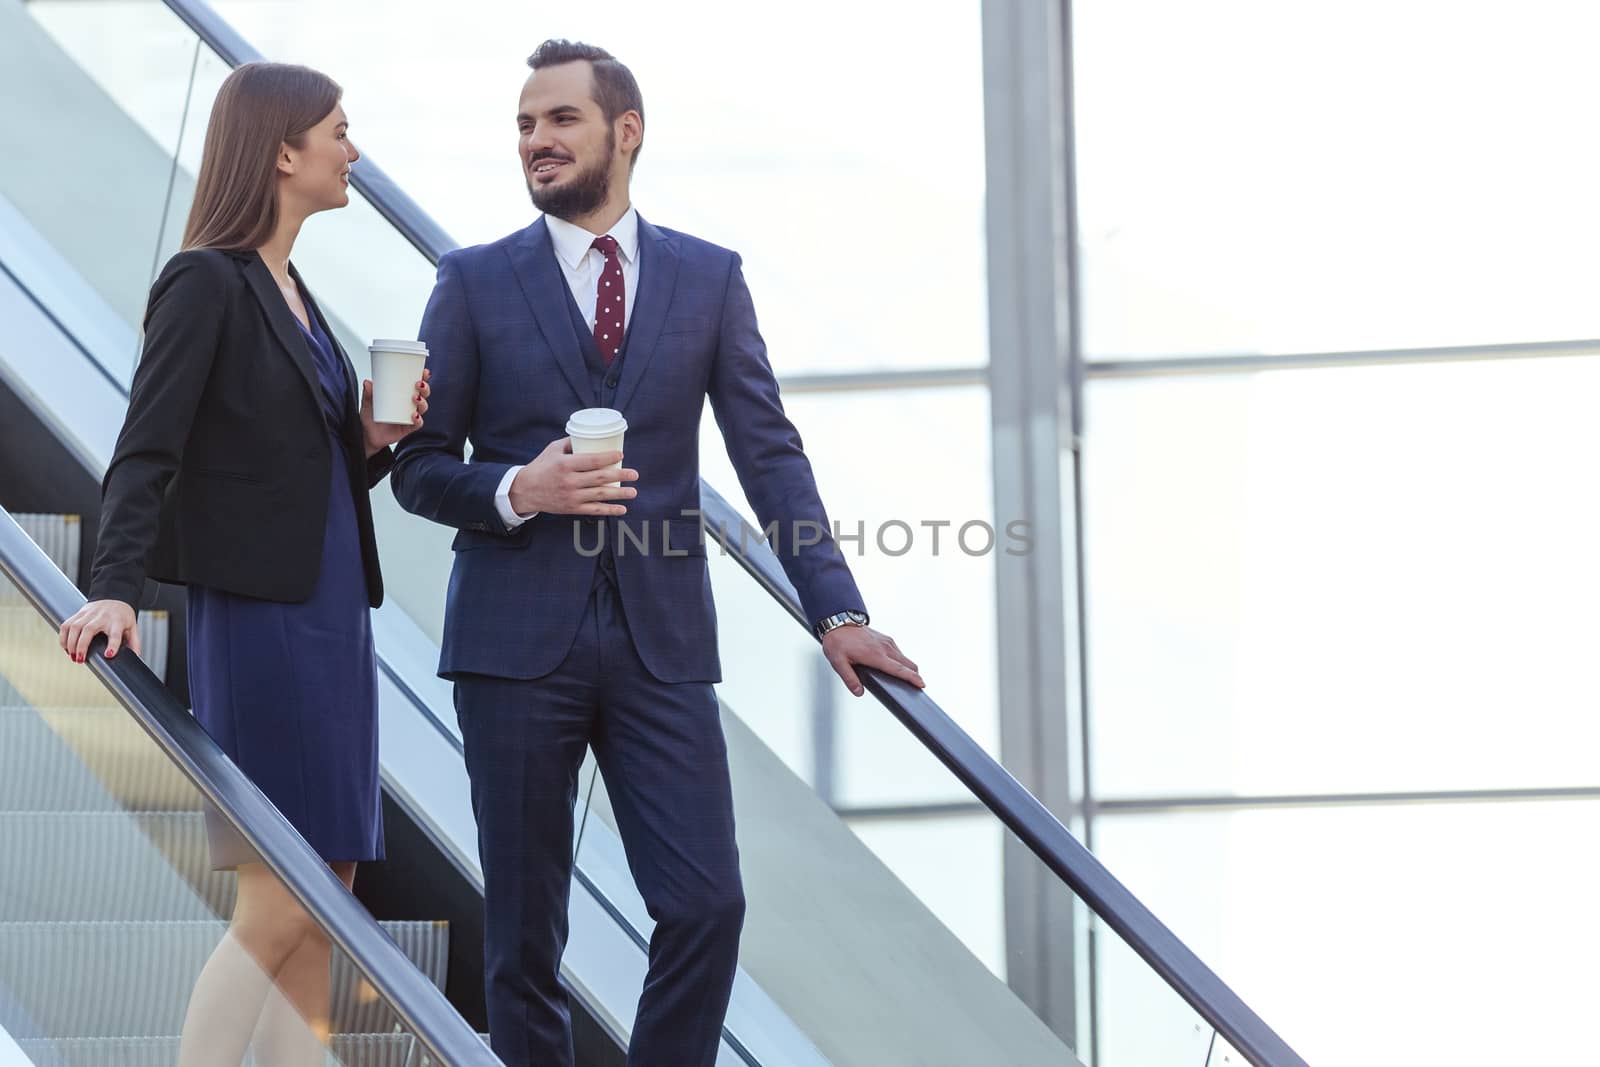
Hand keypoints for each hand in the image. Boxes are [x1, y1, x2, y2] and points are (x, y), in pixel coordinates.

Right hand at [59, 599, 140, 663]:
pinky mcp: (79, 613)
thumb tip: (136, 657)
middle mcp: (102, 617)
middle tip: (80, 660)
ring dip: (70, 643)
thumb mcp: (132, 627)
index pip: (116, 633)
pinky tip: (66, 647)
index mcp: (118, 621)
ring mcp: (89, 614)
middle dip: (82, 646)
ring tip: (72, 656)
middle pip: (89, 629)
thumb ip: (134, 642)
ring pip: (75, 627)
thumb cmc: (123, 615)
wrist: (115, 596)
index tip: (108, 655)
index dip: (112, 644)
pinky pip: (67, 624)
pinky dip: (63, 637)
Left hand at [362, 368, 430, 456]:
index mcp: (401, 396)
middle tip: (418, 384)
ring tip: (415, 398)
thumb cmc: (370, 418)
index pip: (415, 385)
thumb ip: (368, 394)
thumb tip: (367, 382)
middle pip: (423, 395)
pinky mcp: (408, 428)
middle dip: (425, 389)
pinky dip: (418, 419)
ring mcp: (410, 417)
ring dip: (422, 402)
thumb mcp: (367, 404)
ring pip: (423, 408)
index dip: (422, 378)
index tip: (423, 371)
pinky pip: (418, 424)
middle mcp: (408, 405)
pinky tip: (414, 415)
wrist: (368, 436)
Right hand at [509, 438, 638, 516]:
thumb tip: (590, 435)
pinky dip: (609, 510)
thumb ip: (571, 442)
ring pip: (600, 495)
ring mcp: (571, 496)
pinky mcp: (571, 508)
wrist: (525, 490)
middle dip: (620, 475)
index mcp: (565, 464)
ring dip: (619, 494)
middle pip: (600, 478)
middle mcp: (569, 481)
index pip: (592, 460)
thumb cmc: (541, 466)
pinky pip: (594, 510)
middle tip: (634, 474)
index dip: (609, 458)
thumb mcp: (553, 449)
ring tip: (633, 491)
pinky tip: (622, 509)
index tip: (621, 456)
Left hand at [822, 626, 922, 696]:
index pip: (899, 669)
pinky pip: (898, 652)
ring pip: (904, 658)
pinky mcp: (885, 638)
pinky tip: (894, 666)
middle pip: (908, 664)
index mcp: (875, 655)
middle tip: (915, 686)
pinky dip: (901, 661)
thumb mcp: (839, 662)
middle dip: (914, 675)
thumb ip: (850, 679)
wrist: (838, 622)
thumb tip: (859, 692)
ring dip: (907, 668)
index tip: (921, 684)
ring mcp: (887, 642)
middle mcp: (885, 647)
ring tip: (904, 678)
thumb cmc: (838, 641)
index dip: (912, 678)